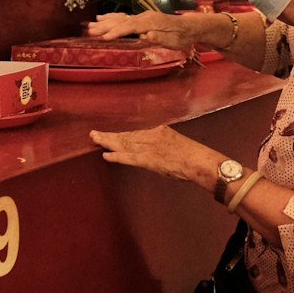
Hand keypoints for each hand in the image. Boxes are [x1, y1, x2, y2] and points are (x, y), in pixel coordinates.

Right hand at [86, 9, 197, 53]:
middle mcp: (144, 17)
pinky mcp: (141, 18)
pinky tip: (102, 17)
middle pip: (121, 21)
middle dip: (105, 26)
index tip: (104, 37)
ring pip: (120, 18)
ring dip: (104, 22)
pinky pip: (123, 17)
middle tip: (89, 31)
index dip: (116, 32)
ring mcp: (142, 16)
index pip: (130, 27)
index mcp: (150, 22)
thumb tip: (146, 34)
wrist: (188, 27)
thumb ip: (159, 37)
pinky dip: (111, 17)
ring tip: (90, 25)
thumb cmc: (181, 37)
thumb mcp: (173, 41)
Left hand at [90, 123, 208, 182]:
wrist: (199, 161)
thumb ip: (164, 143)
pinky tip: (106, 155)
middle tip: (94, 134)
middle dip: (109, 135)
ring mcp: (149, 147)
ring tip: (95, 140)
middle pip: (126, 136)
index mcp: (159, 131)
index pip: (135, 132)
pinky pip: (129, 157)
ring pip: (124, 144)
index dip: (120, 134)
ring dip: (108, 142)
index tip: (110, 133)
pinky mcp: (149, 159)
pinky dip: (117, 156)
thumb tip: (157, 149)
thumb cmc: (193, 155)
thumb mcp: (177, 143)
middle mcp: (151, 136)